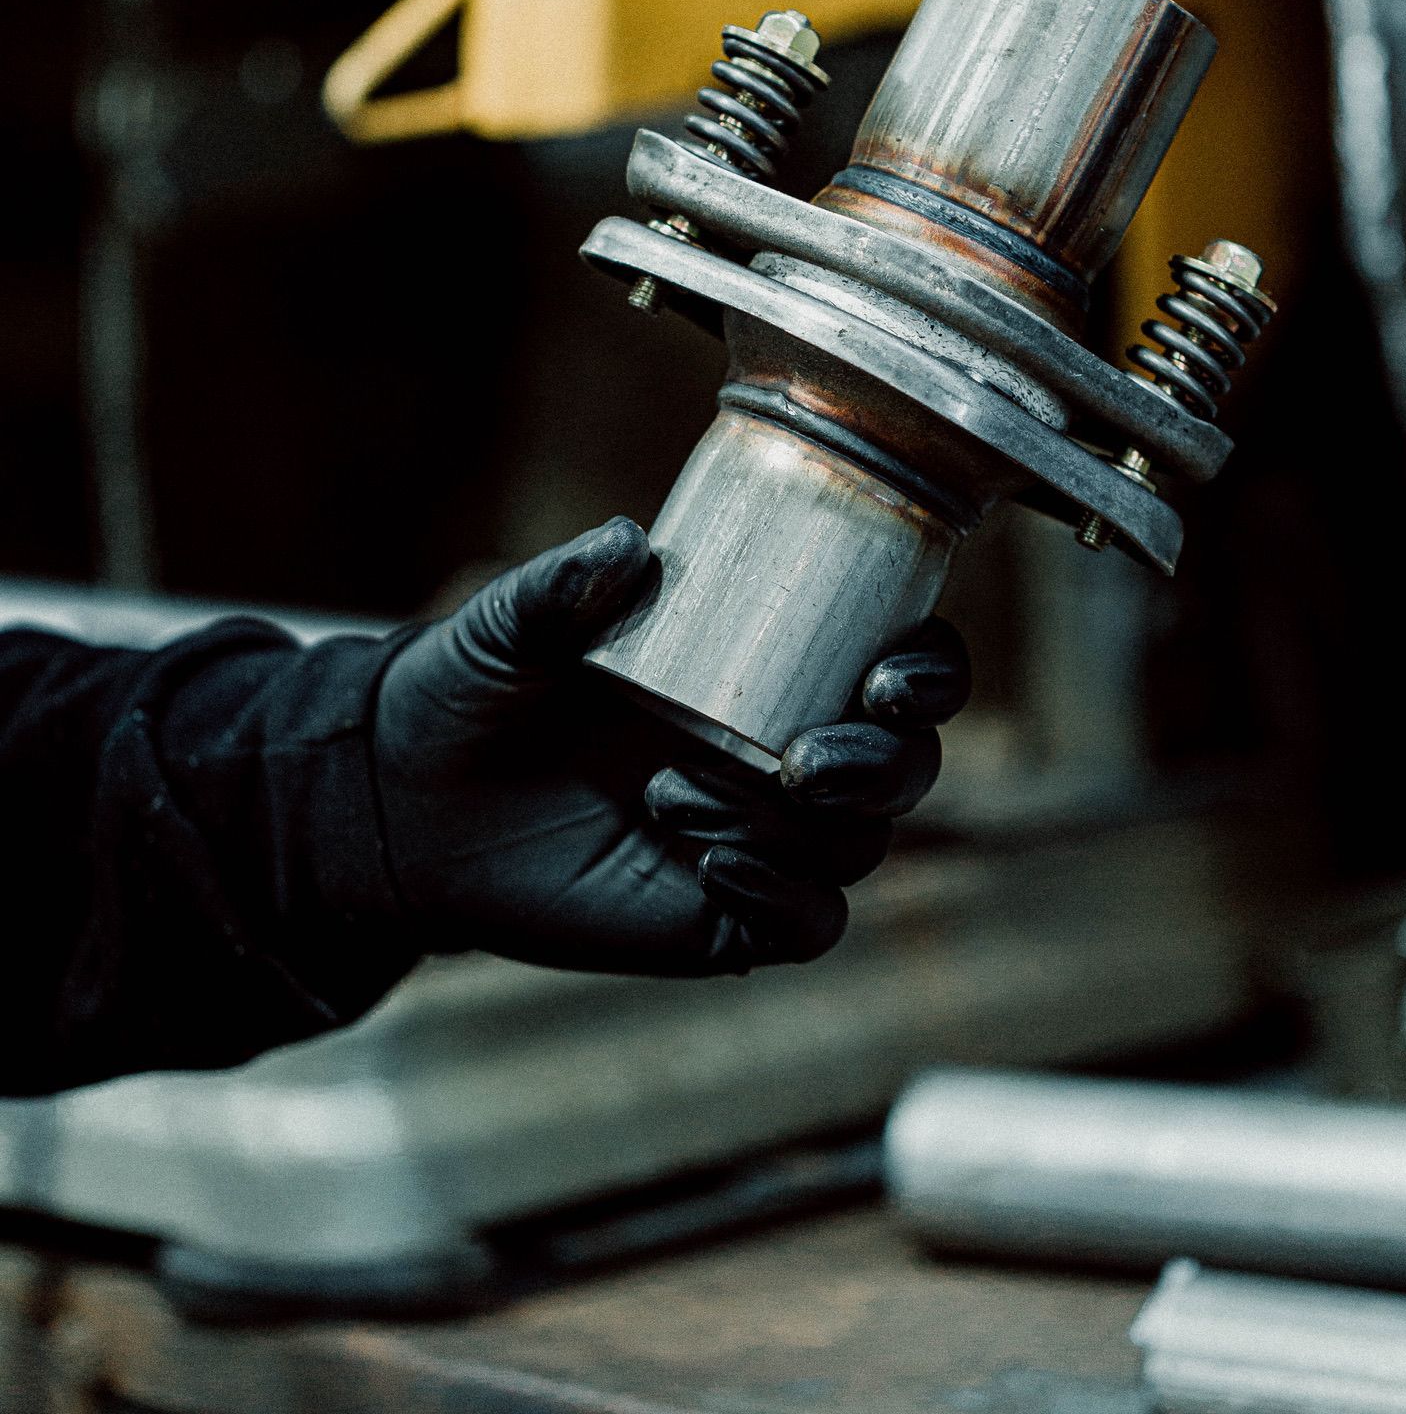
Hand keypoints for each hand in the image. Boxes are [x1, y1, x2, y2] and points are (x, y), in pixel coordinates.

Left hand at [369, 517, 967, 974]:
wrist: (412, 801)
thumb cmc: (478, 689)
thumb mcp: (509, 625)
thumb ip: (560, 584)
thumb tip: (630, 543)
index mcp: (772, 665)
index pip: (903, 667)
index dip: (930, 673)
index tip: (888, 676)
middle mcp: (787, 751)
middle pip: (908, 766)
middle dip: (885, 765)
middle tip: (803, 760)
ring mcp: (763, 837)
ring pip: (860, 845)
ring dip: (796, 826)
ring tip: (675, 795)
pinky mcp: (726, 916)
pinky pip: (810, 923)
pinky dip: (783, 896)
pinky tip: (708, 863)